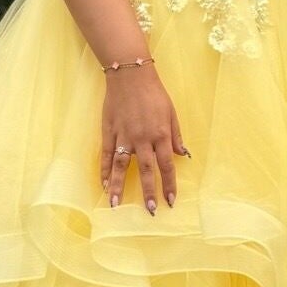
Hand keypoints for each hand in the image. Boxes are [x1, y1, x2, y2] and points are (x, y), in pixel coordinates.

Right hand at [100, 65, 187, 213]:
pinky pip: (106, 155)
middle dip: (148, 192)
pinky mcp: (109, 132)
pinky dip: (104, 171)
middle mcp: (143, 139)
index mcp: (161, 134)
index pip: (166, 165)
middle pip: (146, 170)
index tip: (170, 201)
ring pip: (122, 167)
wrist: (130, 75)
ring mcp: (124, 136)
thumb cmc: (155, 93)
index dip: (169, 185)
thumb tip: (183, 155)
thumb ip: (176, 135)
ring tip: (116, 206)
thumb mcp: (172, 112)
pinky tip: (104, 185)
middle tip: (149, 211)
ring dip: (119, 187)